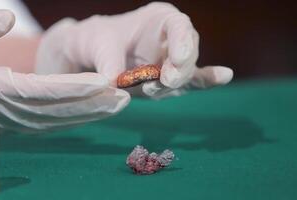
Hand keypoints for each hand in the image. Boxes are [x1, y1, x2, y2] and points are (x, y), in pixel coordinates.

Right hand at [0, 10, 129, 131]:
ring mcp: (13, 119)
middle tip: (125, 97)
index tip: (104, 82)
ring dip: (89, 114)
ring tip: (118, 105)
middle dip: (93, 104)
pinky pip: (50, 122)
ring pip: (58, 119)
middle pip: (58, 109)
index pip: (41, 89)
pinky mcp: (17, 121)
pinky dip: (75, 118)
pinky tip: (94, 112)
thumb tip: (6, 18)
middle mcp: (7, 109)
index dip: (75, 87)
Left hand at [36, 2, 232, 98]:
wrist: (96, 55)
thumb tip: (116, 83)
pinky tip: (223, 77)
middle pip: (188, 52)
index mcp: (159, 19)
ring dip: (172, 85)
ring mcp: (175, 60)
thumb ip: (108, 62)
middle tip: (163, 81)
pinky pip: (192, 82)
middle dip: (178, 69)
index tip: (176, 61)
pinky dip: (205, 82)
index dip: (183, 43)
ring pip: (186, 73)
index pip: (178, 27)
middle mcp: (173, 38)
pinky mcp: (172, 80)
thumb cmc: (98, 40)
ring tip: (150, 89)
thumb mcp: (97, 44)